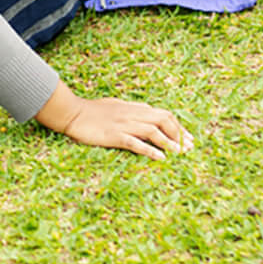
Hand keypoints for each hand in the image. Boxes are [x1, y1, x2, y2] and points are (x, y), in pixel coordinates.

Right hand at [36, 82, 190, 159]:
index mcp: (132, 107)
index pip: (162, 114)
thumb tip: (147, 111)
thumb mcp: (114, 105)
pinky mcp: (114, 135)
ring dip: (170, 142)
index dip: (177, 125)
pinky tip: (161, 158)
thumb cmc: (90, 110)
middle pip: (163, 120)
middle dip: (179, 133)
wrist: (71, 112)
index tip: (188, 137)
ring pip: (153, 131)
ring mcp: (123, 124)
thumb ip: (131, 109)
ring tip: (181, 153)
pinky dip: (150, 150)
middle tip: (190, 147)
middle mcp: (131, 114)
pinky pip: (136, 143)